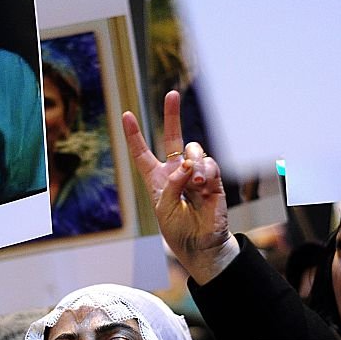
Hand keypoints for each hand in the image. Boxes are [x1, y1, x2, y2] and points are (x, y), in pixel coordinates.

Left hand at [121, 90, 239, 283]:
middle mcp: (176, 172)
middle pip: (172, 138)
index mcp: (157, 180)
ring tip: (194, 182)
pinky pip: (209, 163)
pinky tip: (201, 183)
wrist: (201, 245)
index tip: (127, 115)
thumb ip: (171, 184)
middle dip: (171, 115)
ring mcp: (195, 174)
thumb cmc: (178, 230)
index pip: (143, 153)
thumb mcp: (163, 208)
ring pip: (194, 149)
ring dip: (193, 162)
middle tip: (172, 94)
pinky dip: (204, 170)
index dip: (135, 135)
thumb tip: (188, 165)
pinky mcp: (213, 180)